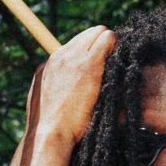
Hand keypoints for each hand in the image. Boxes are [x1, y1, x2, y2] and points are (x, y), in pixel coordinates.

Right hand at [28, 26, 114, 146]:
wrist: (50, 133)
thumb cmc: (51, 126)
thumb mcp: (46, 101)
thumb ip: (56, 85)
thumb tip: (67, 83)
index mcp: (48, 64)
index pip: (75, 45)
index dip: (89, 52)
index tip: (98, 65)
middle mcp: (59, 56)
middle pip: (88, 34)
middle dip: (100, 45)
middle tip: (110, 62)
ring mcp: (74, 58)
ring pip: (99, 32)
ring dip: (109, 45)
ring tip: (114, 63)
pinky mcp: (89, 64)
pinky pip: (108, 39)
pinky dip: (115, 46)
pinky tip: (119, 62)